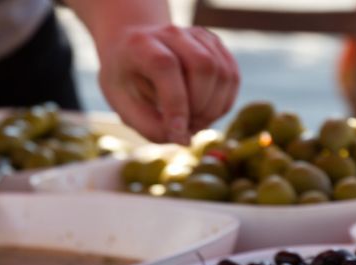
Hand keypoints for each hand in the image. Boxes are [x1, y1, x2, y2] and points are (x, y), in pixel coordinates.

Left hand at [96, 25, 238, 144]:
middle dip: (200, 107)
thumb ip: (149, 125)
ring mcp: (198, 36)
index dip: (175, 102)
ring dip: (213, 108)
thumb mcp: (123, 105)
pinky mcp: (214, 45)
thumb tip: (185, 140)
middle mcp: (172, 33)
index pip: (166, 66)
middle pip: (203, 65)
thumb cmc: (126, 81)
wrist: (133, 50)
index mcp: (141, 44)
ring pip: (223, 72)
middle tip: (186, 129)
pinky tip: (205, 113)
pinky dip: (223, 103)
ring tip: (194, 123)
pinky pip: (232, 77)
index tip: (178, 132)